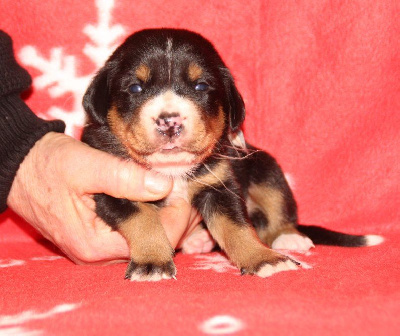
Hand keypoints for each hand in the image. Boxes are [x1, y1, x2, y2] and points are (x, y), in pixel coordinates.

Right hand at [7, 132, 202, 263]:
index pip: (154, 240)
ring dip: (165, 218)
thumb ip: (125, 177)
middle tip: (191, 192)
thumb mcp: (85, 166)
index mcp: (94, 243)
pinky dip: (150, 217)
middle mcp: (97, 254)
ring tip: (181, 194)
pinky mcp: (96, 236)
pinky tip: (161, 199)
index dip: (178, 217)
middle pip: (153, 244)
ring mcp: (97, 247)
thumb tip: (165, 185)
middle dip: (176, 219)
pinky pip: (132, 232)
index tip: (187, 190)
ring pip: (145, 239)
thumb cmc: (47, 164)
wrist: (19, 165)